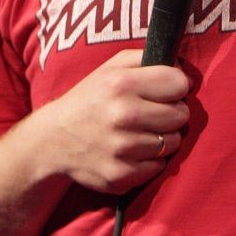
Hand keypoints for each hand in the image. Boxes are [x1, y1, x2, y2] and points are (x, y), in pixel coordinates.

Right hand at [31, 48, 190, 193]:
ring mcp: (122, 149)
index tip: (166, 91)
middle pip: (181, 114)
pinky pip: (159, 167)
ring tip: (142, 132)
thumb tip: (183, 70)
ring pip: (173, 142)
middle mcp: (123, 115)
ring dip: (163, 137)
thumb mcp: (111, 67)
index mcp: (121, 83)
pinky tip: (133, 151)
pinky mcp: (120, 176)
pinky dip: (151, 160)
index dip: (176, 86)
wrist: (53, 140)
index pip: (179, 83)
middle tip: (154, 113)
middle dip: (172, 112)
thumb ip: (147, 59)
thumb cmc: (90, 98)